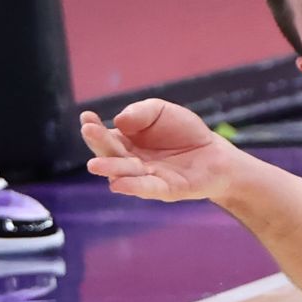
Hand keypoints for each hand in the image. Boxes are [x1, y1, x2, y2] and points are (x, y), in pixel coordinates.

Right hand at [80, 99, 236, 202]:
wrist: (215, 153)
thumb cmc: (184, 132)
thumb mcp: (161, 111)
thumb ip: (140, 112)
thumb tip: (118, 121)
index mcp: (125, 142)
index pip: (105, 136)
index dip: (94, 127)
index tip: (86, 116)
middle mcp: (130, 162)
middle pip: (110, 154)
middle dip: (99, 143)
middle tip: (89, 130)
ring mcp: (146, 177)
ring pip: (125, 173)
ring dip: (110, 168)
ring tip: (95, 164)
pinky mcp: (165, 190)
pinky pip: (147, 188)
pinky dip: (133, 187)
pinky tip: (119, 184)